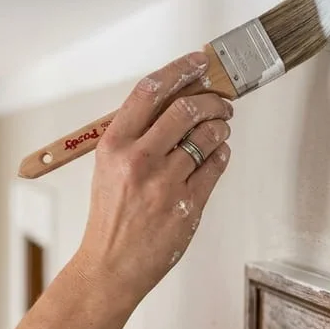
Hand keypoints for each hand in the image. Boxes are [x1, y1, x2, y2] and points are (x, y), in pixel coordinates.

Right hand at [74, 51, 232, 302]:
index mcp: (114, 145)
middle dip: (212, 100)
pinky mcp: (187, 204)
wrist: (110, 266)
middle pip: (186, 108)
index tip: (197, 62)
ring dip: (221, 127)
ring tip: (220, 129)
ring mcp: (165, 183)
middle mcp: (139, 159)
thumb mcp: (108, 169)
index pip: (149, 91)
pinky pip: (216, 165)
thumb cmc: (110, 219)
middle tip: (220, 103)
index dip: (178, 69)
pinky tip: (218, 153)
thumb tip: (173, 104)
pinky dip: (222, 153)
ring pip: (208, 136)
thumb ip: (136, 137)